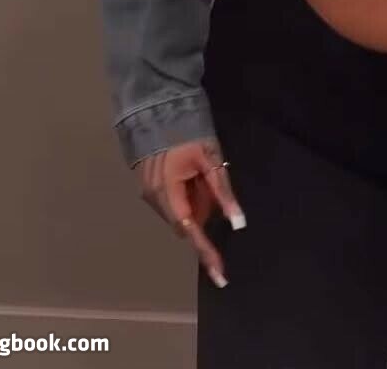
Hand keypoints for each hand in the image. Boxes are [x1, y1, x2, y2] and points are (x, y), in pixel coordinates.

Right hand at [134, 138, 245, 288]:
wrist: (159, 109)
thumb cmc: (189, 133)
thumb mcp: (211, 160)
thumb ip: (223, 192)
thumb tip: (238, 223)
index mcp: (168, 190)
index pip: (191, 230)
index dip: (206, 252)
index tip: (220, 276)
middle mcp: (154, 197)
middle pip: (186, 221)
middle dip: (203, 210)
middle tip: (210, 181)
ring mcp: (148, 193)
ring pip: (180, 212)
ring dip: (195, 202)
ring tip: (199, 172)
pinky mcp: (148, 187)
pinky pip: (173, 202)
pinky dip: (186, 196)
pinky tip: (191, 175)